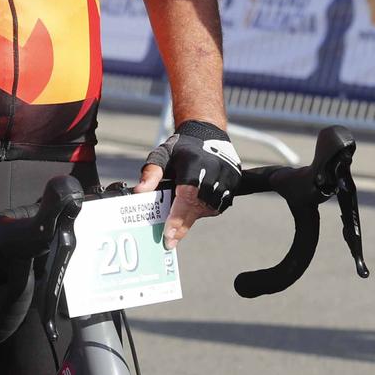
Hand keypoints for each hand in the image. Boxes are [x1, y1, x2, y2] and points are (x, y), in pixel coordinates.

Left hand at [138, 120, 240, 248]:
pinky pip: (217, 206)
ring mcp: (227, 178)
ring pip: (207, 209)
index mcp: (194, 164)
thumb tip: (140, 191)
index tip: (168, 234)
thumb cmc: (182, 147)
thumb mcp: (162, 155)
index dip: (177, 217)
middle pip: (197, 207)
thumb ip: (151, 173)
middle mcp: (214, 172)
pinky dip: (204, 209)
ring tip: (179, 218)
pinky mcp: (234, 183)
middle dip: (182, 225)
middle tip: (170, 239)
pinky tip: (194, 204)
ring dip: (193, 216)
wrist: (208, 134)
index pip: (186, 196)